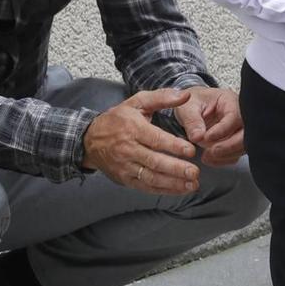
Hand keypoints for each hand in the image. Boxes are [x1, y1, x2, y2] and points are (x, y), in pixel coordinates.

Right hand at [82, 89, 201, 194]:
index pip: (155, 139)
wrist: (90, 139)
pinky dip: (163, 190)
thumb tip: (185, 95)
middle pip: (154, 161)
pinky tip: (179, 189)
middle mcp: (128, 149)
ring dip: (172, 183)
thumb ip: (162, 97)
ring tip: (192, 185)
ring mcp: (125, 166)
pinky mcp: (124, 179)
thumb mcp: (137, 102)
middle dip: (176, 169)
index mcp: (133, 129)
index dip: (174, 146)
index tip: (191, 150)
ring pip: (150, 177)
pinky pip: (145, 187)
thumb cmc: (118, 119)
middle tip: (194, 173)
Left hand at [172, 85, 246, 166]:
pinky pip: (234, 155)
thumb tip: (197, 137)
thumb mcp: (187, 107)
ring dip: (225, 155)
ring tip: (207, 155)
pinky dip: (222, 160)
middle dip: (229, 146)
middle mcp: (238, 116)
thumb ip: (192, 121)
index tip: (207, 137)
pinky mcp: (234, 143)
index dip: (223, 129)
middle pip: (245, 133)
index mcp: (229, 101)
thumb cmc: (192, 103)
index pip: (234, 116)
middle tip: (211, 151)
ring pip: (242, 146)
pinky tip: (209, 158)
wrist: (192, 109)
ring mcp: (238, 130)